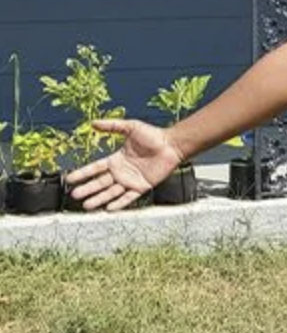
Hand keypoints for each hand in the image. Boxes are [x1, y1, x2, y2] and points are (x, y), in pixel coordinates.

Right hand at [65, 119, 184, 210]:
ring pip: (111, 192)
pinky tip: (108, 208)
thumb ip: (112, 126)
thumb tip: (93, 123)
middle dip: (87, 189)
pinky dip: (119, 203)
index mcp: (116, 159)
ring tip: (87, 205)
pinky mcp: (142, 187)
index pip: (95, 168)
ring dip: (99, 199)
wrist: (171, 145)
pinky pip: (129, 197)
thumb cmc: (153, 135)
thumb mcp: (130, 127)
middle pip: (100, 183)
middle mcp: (121, 172)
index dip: (82, 174)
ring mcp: (131, 181)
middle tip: (74, 195)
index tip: (69, 179)